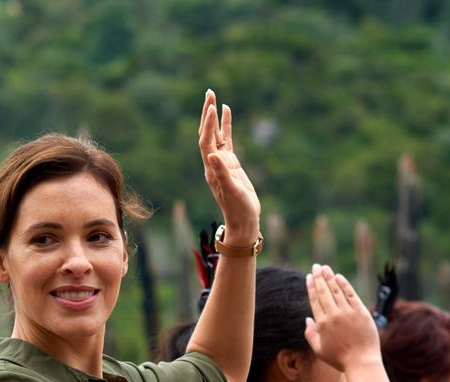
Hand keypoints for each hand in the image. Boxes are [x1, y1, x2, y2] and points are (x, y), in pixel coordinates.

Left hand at [198, 89, 259, 242]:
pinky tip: (227, 112)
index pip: (206, 141)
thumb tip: (212, 155)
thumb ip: (222, 173)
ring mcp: (221, 162)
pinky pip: (226, 140)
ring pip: (216, 134)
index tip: (212, 107)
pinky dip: (226, 126)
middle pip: (206, 133)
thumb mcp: (232, 191)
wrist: (243, 221)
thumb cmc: (239, 209)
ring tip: (214, 98)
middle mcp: (213, 163)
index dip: (208, 124)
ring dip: (214, 117)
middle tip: (208, 92)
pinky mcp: (231, 163)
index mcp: (211, 168)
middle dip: (207, 113)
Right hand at [304, 264, 380, 371]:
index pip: (314, 300)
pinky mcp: (361, 312)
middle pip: (324, 292)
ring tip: (325, 268)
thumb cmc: (339, 359)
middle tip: (316, 266)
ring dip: (329, 277)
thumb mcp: (319, 350)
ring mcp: (347, 313)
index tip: (309, 277)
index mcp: (322, 324)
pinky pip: (351, 295)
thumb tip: (307, 319)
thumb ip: (310, 334)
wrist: (361, 362)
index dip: (311, 287)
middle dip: (319, 277)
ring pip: (336, 290)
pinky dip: (344, 285)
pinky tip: (339, 277)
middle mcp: (333, 315)